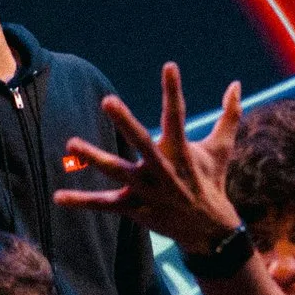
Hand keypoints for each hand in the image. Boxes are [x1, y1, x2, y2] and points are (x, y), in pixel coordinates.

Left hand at [55, 62, 244, 256]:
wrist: (207, 229)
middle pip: (143, 143)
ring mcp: (147, 190)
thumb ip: (229, 115)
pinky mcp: (134, 208)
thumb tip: (237, 84)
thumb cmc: (210, 180)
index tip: (169, 66)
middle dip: (126, 123)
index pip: (177, 115)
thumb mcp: (221, 149)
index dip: (173, 91)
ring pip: (117, 172)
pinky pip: (104, 205)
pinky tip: (58, 197)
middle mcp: (163, 170)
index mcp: (182, 152)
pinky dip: (82, 202)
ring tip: (71, 143)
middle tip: (108, 101)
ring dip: (94, 158)